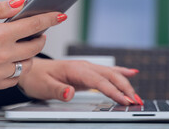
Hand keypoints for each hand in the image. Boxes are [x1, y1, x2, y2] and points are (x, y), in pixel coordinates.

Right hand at [0, 0, 65, 92]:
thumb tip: (20, 2)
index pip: (35, 24)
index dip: (51, 18)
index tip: (60, 14)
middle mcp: (2, 55)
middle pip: (36, 45)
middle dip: (40, 36)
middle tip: (34, 30)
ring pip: (28, 63)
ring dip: (30, 53)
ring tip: (20, 45)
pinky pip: (16, 77)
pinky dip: (17, 67)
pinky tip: (8, 59)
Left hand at [18, 58, 141, 105]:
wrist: (31, 69)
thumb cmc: (36, 77)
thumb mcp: (43, 86)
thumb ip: (58, 90)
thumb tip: (71, 93)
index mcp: (75, 69)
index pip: (99, 80)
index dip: (114, 90)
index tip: (125, 100)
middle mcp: (84, 66)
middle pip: (110, 76)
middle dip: (125, 88)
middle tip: (136, 102)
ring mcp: (86, 68)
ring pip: (111, 74)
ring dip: (125, 83)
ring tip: (137, 96)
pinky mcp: (87, 73)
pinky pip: (107, 72)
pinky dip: (120, 72)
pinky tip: (131, 73)